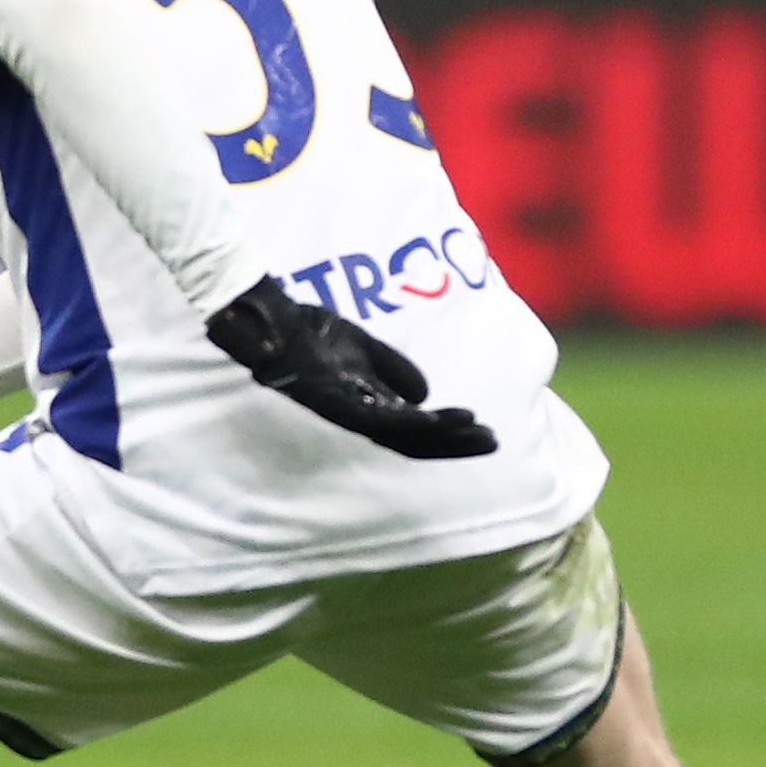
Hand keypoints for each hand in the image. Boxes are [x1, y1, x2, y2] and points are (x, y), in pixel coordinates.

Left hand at [203, 276, 498, 460]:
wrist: (272, 324)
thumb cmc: (310, 334)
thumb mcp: (361, 349)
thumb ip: (393, 370)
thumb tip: (425, 395)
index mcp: (368, 404)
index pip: (414, 430)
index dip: (448, 435)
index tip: (483, 431)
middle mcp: (359, 415)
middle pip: (413, 439)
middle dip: (453, 443)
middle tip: (492, 442)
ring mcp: (345, 410)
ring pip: (398, 432)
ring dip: (437, 434)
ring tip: (473, 431)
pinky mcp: (332, 400)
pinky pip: (372, 416)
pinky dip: (404, 420)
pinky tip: (432, 418)